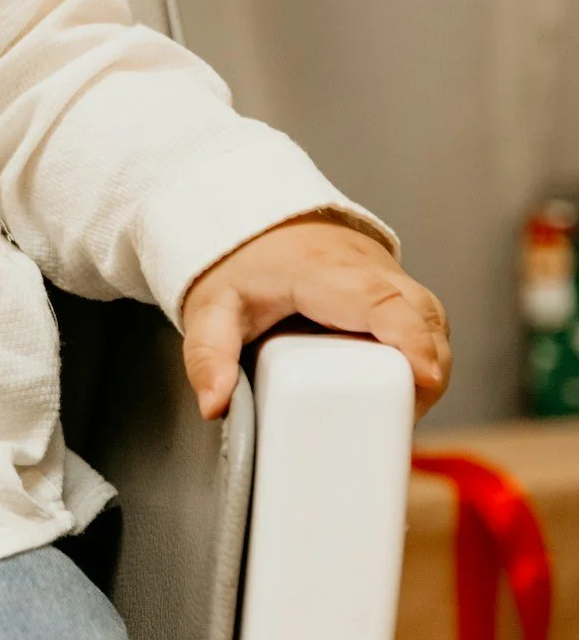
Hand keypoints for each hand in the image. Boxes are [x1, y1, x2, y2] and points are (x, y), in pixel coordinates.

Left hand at [179, 215, 449, 420]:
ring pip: (432, 318)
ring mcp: (388, 275)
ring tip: (402, 409)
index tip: (425, 378)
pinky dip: (424, 354)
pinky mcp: (396, 288)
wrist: (256, 225)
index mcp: (322, 271)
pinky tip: (402, 389)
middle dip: (427, 366)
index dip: (411, 339)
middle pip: (422, 313)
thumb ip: (208, 356)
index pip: (381, 301)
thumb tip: (214, 406)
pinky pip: (425, 319)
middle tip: (406, 414)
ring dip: (429, 363)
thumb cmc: (240, 266)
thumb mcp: (211, 310)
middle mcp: (367, 267)